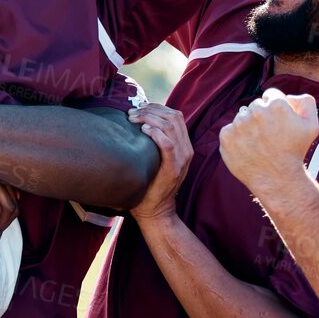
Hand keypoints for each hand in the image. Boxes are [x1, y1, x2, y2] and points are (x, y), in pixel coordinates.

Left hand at [128, 104, 191, 220]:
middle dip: (151, 110)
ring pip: (170, 127)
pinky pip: (168, 145)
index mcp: (184, 145)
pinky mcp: (173, 170)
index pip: (175, 115)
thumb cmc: (150, 182)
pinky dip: (155, 134)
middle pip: (173, 117)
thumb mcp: (156, 158)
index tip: (139, 107)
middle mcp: (186, 150)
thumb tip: (137, 120)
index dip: (157, 107)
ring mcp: (182, 160)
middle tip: (132, 113)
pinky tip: (143, 131)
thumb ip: (154, 141)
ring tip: (134, 120)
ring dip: (150, 118)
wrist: (156, 210)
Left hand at [219, 89, 317, 192]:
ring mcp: (239, 124)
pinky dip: (236, 138)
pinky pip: (229, 131)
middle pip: (256, 106)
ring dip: (248, 127)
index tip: (278, 122)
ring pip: (242, 118)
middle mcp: (256, 111)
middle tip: (270, 136)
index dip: (276, 108)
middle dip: (262, 117)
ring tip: (259, 144)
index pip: (271, 95)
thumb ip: (305, 102)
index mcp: (276, 105)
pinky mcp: (226, 137)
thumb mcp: (311, 125)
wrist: (278, 179)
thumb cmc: (296, 152)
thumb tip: (289, 96)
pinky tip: (248, 149)